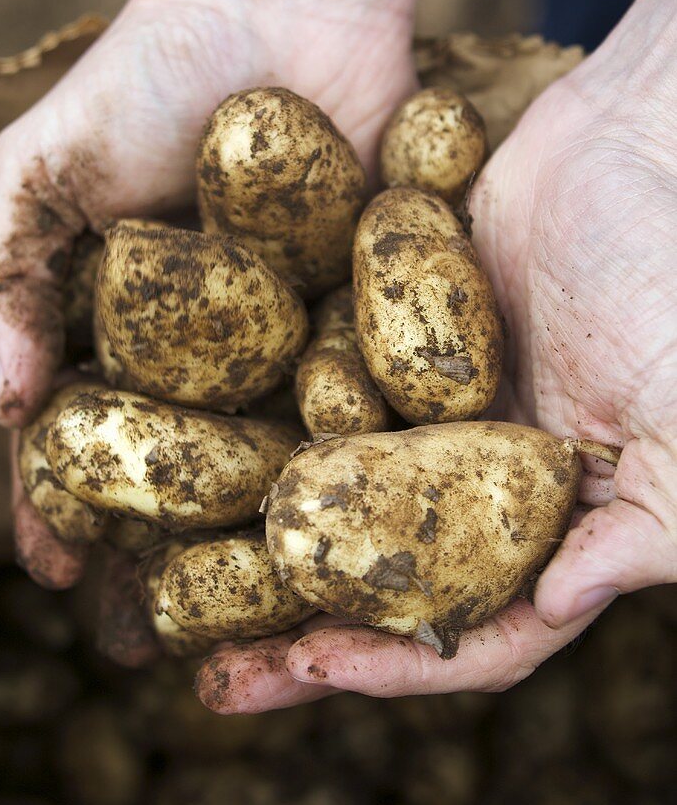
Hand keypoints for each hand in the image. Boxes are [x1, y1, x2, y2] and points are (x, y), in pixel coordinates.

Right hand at [0, 0, 443, 590]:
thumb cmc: (147, 71)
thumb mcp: (43, 169)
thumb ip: (10, 278)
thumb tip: (18, 407)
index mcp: (123, 320)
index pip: (90, 434)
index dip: (67, 505)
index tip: (61, 571)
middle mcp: (208, 342)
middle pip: (183, 466)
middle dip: (163, 546)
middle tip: (153, 632)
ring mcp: (292, 331)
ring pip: (272, 450)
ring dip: (256, 529)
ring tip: (248, 606)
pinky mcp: (370, 307)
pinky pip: (356, 393)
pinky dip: (346, 453)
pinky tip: (337, 516)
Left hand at [198, 0, 676, 712]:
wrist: (641, 135)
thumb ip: (649, 527)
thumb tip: (556, 603)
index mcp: (557, 516)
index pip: (474, 622)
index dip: (391, 661)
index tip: (303, 670)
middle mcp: (486, 473)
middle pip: (381, 572)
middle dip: (299, 622)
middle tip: (207, 666)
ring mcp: (436, 401)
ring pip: (335, 485)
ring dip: (264, 531)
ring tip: (175, 565)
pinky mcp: (397, 328)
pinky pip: (324, 380)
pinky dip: (270, 411)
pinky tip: (197, 432)